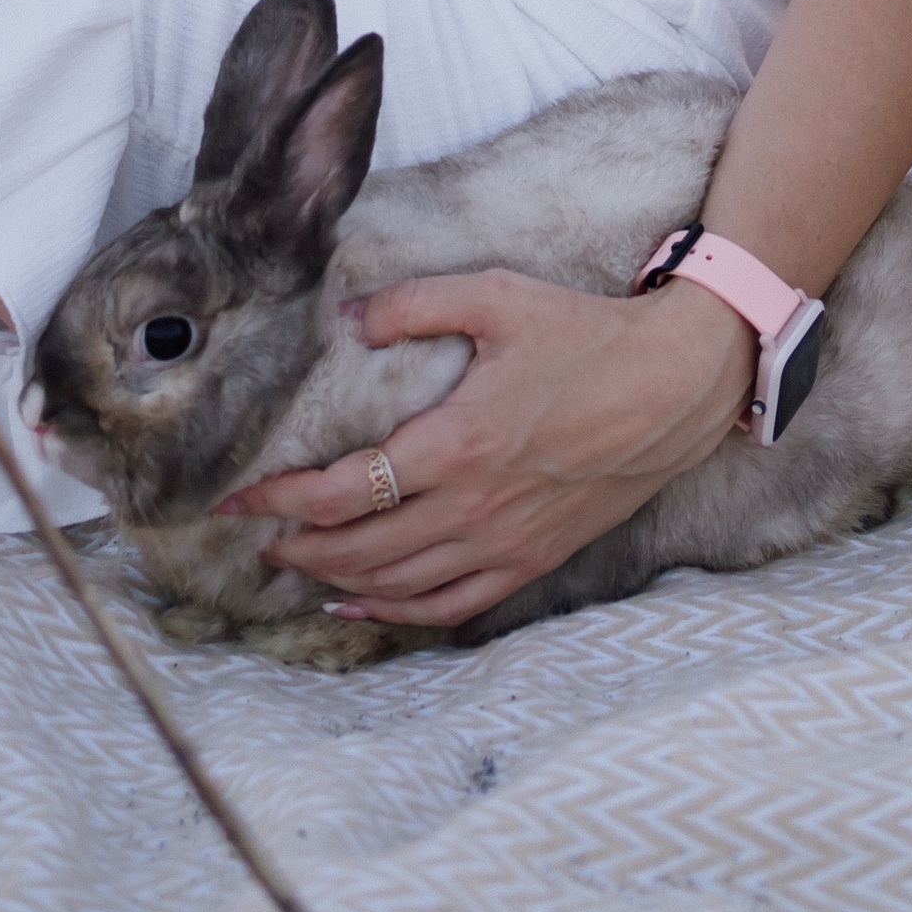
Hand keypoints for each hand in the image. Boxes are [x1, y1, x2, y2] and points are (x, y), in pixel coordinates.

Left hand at [216, 268, 753, 634]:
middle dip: (295, 545)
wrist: (674, 386)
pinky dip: (397, 614)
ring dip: (334, 580)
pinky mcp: (531, 557)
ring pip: (397, 584)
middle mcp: (472, 507)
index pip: (342, 489)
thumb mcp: (499, 298)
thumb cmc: (586, 337)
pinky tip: (362, 604)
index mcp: (455, 445)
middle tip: (255, 533)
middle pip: (358, 548)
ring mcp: (503, 542)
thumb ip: (416, 304)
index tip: (236, 497)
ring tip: (294, 565)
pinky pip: (450, 605)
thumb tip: (349, 317)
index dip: (278, 498)